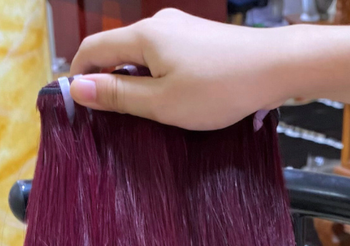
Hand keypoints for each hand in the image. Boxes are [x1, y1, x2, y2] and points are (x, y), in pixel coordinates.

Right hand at [69, 9, 307, 128]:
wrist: (275, 68)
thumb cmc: (221, 88)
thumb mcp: (161, 102)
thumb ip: (118, 95)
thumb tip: (79, 88)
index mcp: (143, 36)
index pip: (93, 48)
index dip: (78, 75)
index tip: (74, 104)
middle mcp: (159, 25)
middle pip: (117, 50)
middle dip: (107, 81)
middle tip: (107, 117)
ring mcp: (181, 30)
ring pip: (142, 56)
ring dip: (134, 82)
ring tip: (142, 114)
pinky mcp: (199, 40)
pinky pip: (165, 58)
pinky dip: (157, 78)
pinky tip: (170, 101)